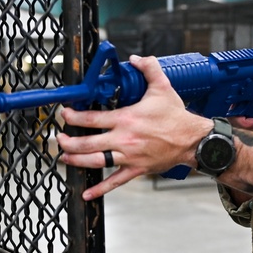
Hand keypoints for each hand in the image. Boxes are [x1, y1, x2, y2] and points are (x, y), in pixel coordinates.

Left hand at [57, 55, 211, 199]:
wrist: (193, 140)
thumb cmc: (177, 117)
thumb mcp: (163, 87)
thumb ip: (149, 68)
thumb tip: (136, 58)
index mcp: (126, 119)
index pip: (92, 119)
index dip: (74, 117)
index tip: (65, 115)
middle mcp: (124, 140)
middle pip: (87, 144)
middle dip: (69, 141)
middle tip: (60, 138)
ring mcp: (129, 157)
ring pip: (96, 162)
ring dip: (76, 160)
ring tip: (65, 157)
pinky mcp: (136, 169)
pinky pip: (115, 182)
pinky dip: (100, 190)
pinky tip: (86, 194)